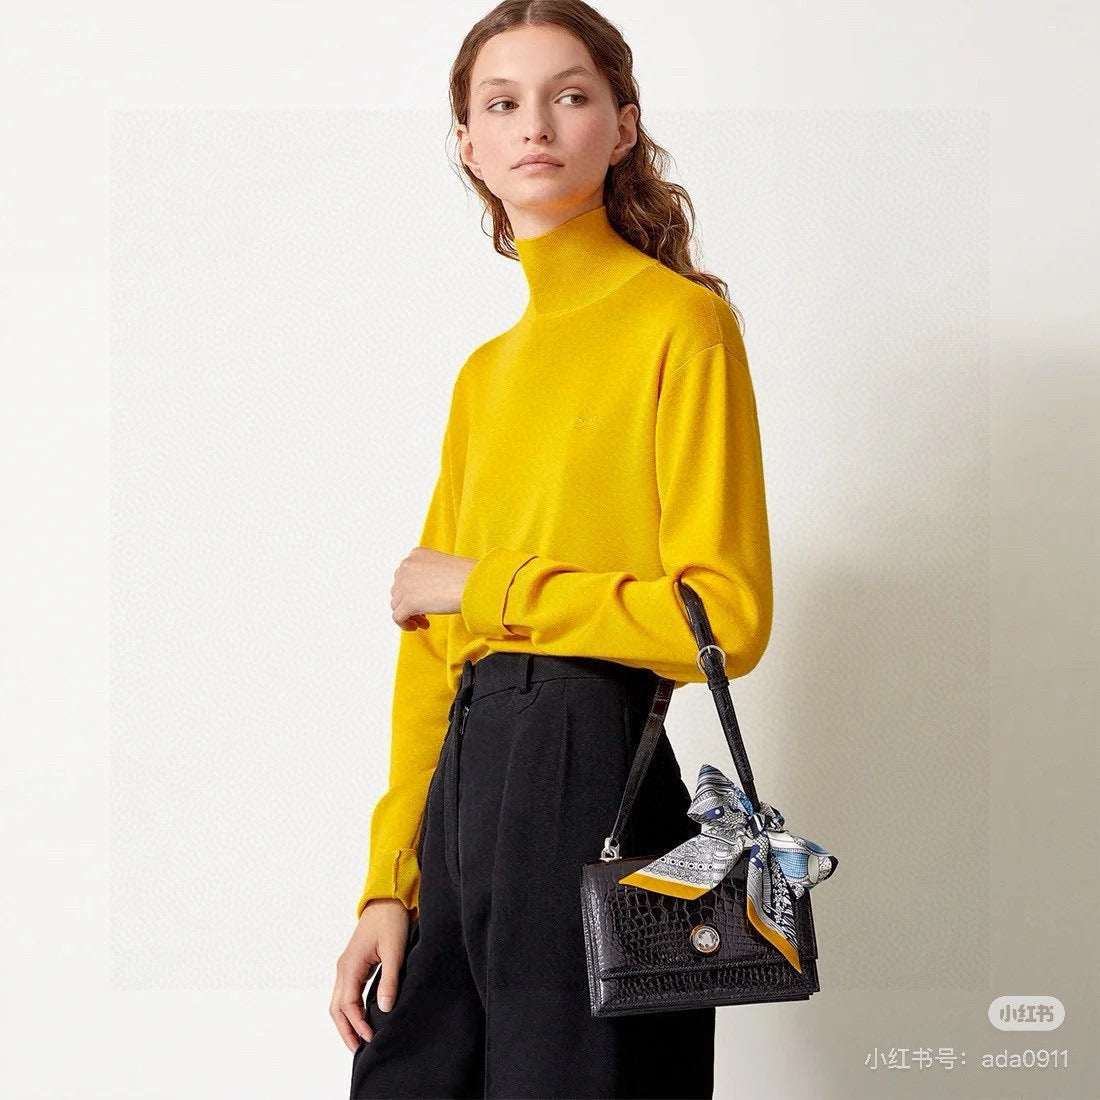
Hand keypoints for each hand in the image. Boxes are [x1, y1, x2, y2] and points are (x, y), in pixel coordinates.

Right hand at [330, 899, 411, 1050]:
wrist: (387, 900)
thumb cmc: (390, 921)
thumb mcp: (394, 951)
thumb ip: (390, 980)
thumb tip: (384, 1008)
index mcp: (350, 965)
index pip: (348, 1005)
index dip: (357, 1025)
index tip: (370, 1039)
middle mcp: (343, 968)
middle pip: (336, 1008)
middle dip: (345, 1030)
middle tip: (358, 1049)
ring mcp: (346, 966)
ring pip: (339, 1001)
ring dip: (346, 1021)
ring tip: (358, 1039)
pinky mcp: (353, 965)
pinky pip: (346, 993)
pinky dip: (350, 1009)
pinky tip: (361, 1018)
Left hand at [391, 547, 476, 630]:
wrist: (476, 584)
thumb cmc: (469, 576)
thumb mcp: (444, 567)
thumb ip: (428, 574)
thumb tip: (420, 593)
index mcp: (416, 554)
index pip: (404, 575)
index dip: (412, 590)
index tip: (424, 600)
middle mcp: (406, 565)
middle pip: (398, 590)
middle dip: (410, 603)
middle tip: (425, 614)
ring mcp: (405, 584)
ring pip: (396, 605)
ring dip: (409, 614)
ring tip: (425, 621)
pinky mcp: (408, 602)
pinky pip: (397, 618)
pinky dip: (405, 624)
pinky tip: (420, 626)